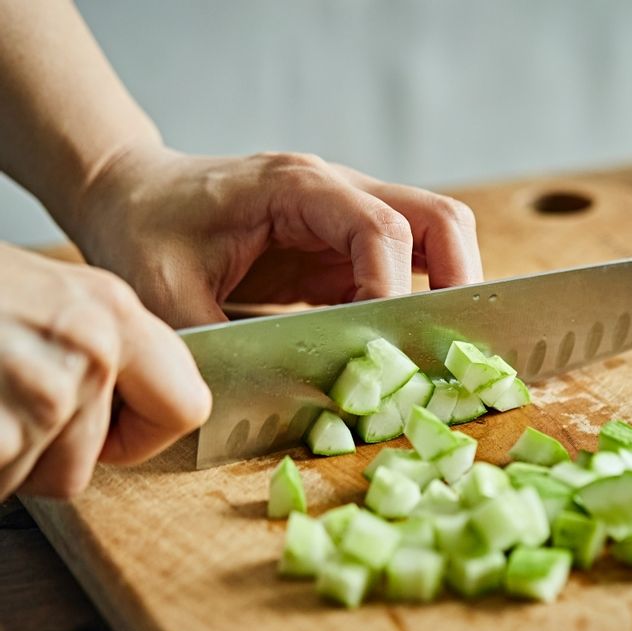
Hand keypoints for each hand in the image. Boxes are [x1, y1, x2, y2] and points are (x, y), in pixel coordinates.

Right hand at [0, 244, 210, 498]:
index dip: (143, 433)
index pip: (187, 405)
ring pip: (51, 478)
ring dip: (10, 459)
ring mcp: (47, 388)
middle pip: (99, 455)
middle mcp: (94, 345)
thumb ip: (99, 343)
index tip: (107, 432)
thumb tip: (124, 397)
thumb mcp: (44, 295)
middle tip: (8, 408)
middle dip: (51, 455)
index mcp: (113, 310)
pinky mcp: (3, 432)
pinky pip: (5, 483)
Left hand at [74, 146, 483, 327]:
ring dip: (449, 292)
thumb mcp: (164, 291)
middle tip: (454, 346)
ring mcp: (345, 218)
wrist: (133, 194)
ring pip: (435, 238)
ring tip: (437, 351)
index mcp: (296, 189)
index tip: (385, 352)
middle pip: (438, 219)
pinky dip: (417, 304)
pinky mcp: (341, 247)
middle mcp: (336, 193)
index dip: (393, 293)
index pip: (381, 230)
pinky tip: (402, 348)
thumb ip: (218, 345)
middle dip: (459, 282)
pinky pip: (404, 267)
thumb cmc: (143, 228)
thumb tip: (275, 401)